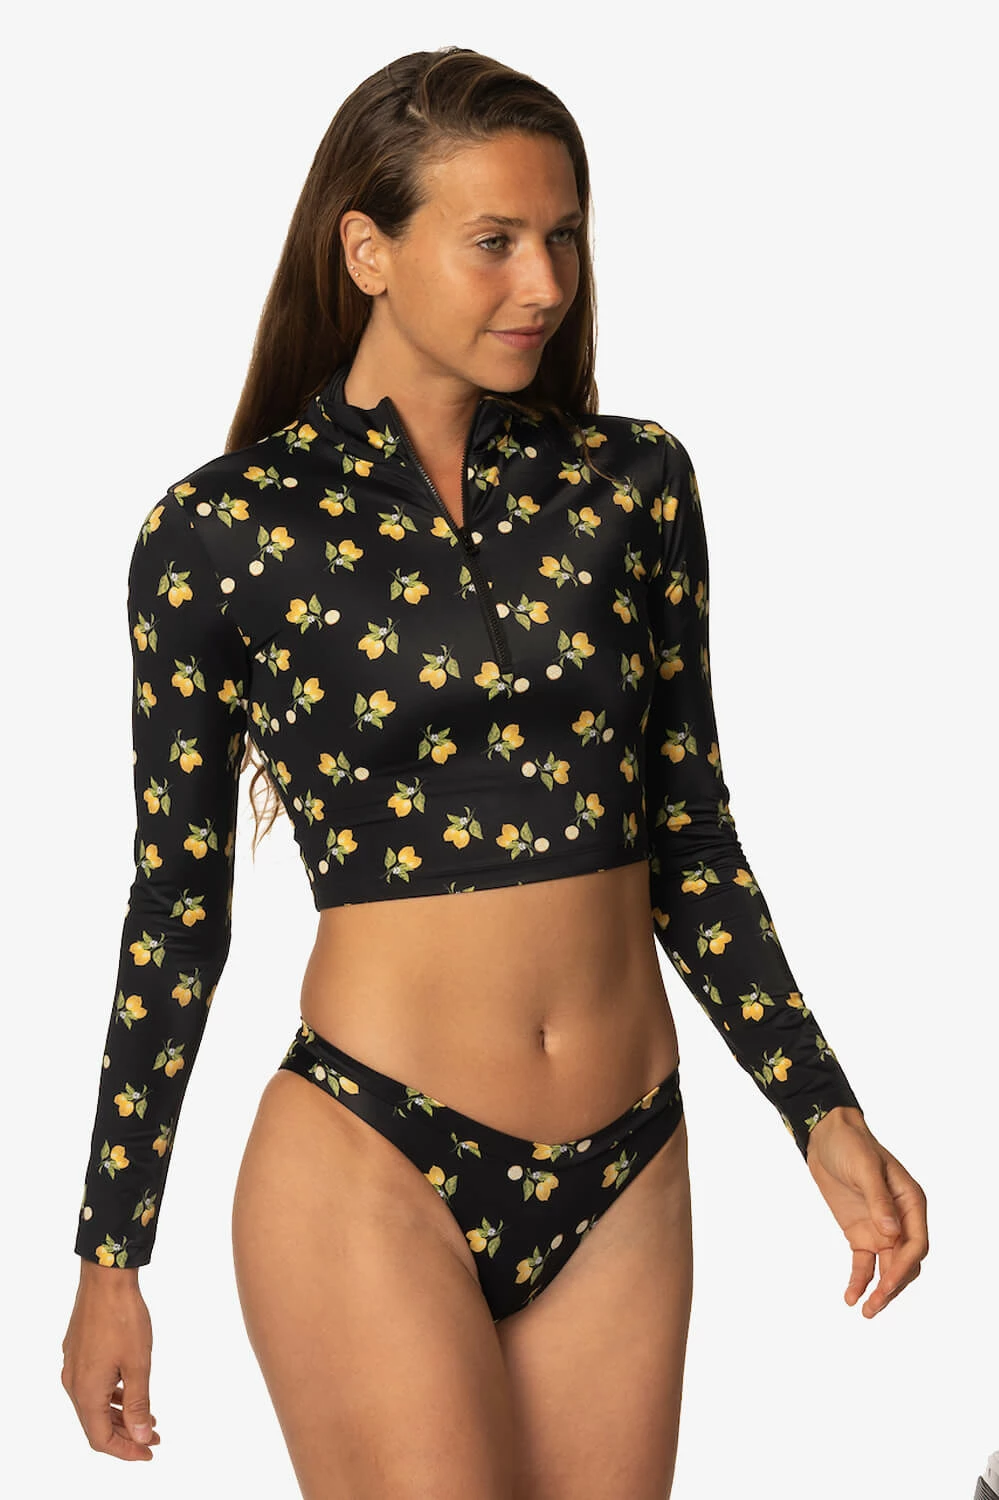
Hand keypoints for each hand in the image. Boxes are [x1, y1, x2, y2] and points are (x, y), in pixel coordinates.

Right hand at [62, 1264, 159, 1459]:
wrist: (106, 1278)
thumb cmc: (124, 1318)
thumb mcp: (138, 1365)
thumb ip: (139, 1404)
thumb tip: (141, 1437)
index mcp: (86, 1392)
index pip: (101, 1438)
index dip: (126, 1450)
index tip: (150, 1451)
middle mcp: (74, 1383)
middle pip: (96, 1424)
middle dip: (126, 1434)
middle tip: (155, 1437)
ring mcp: (73, 1366)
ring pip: (94, 1405)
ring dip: (120, 1415)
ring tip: (148, 1417)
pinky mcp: (77, 1352)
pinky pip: (92, 1386)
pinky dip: (111, 1396)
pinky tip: (129, 1392)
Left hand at [805, 1108, 928, 1317]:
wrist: (826, 1138)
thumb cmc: (851, 1146)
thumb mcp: (865, 1169)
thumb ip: (879, 1201)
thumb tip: (891, 1233)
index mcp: (911, 1203)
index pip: (916, 1244)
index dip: (903, 1267)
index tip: (886, 1284)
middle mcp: (900, 1220)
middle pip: (905, 1263)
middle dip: (893, 1287)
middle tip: (874, 1306)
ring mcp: (881, 1229)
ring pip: (887, 1269)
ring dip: (879, 1291)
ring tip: (866, 1311)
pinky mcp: (860, 1234)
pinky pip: (864, 1264)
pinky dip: (859, 1281)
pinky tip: (850, 1297)